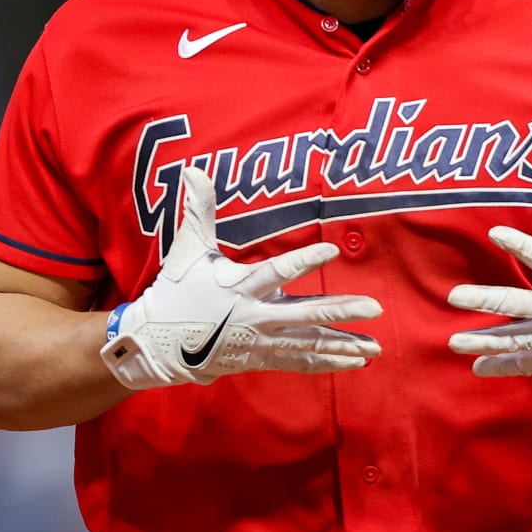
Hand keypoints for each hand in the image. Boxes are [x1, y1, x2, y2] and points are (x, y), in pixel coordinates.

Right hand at [101, 168, 381, 389]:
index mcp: (239, 286)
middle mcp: (255, 316)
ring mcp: (260, 341)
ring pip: (308, 343)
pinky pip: (299, 361)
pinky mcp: (261, 358)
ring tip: (375, 347)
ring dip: (342, 344)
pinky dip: (326, 362)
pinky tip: (354, 361)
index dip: (304, 262)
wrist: (156, 343)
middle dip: (341, 311)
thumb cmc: (176, 290)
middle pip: (305, 315)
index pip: (277, 271)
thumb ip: (199, 210)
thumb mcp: (188, 249)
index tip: (332, 252)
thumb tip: (194, 170)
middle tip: (375, 307)